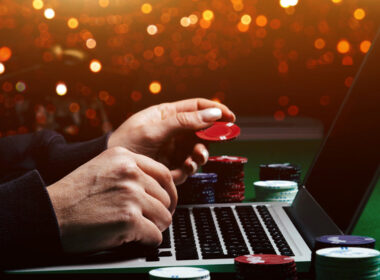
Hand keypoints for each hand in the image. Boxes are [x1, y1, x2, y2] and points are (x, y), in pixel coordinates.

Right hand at [47, 146, 175, 253]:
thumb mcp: (103, 168)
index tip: (167, 202)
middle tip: (150, 220)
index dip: (169, 192)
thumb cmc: (75, 195)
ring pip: (164, 216)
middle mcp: (130, 172)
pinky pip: (155, 235)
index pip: (164, 173)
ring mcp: (130, 195)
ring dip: (155, 227)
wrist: (50, 213)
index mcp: (125, 157)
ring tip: (138, 229)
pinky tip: (133, 239)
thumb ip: (130, 171)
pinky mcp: (129, 219)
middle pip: (166, 196)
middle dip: (160, 211)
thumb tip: (158, 188)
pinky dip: (148, 241)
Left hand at [108, 98, 234, 184]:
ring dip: (201, 153)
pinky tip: (185, 167)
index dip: (215, 110)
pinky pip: (188, 167)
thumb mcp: (154, 129)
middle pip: (202, 130)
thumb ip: (183, 121)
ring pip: (198, 150)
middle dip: (213, 135)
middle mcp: (173, 132)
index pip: (196, 108)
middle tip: (222, 139)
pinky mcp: (171, 167)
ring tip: (197, 156)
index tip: (231, 117)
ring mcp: (172, 150)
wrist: (111, 168)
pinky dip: (190, 167)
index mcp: (167, 115)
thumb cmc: (127, 142)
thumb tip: (213, 114)